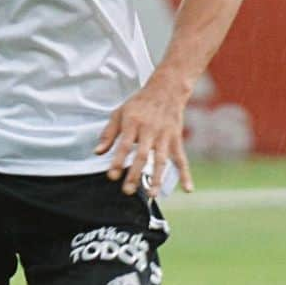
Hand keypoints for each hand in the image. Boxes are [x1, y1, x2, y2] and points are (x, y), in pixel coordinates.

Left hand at [95, 74, 192, 194]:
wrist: (167, 89)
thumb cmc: (140, 103)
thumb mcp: (119, 113)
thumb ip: (108, 134)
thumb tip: (97, 153)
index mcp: (133, 123)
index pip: (124, 145)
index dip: (118, 161)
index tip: (112, 176)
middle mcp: (150, 131)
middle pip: (142, 155)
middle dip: (135, 174)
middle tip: (127, 191)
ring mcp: (165, 136)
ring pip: (161, 160)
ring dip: (157, 178)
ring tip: (151, 194)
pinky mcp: (176, 139)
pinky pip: (181, 159)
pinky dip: (185, 174)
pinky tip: (187, 189)